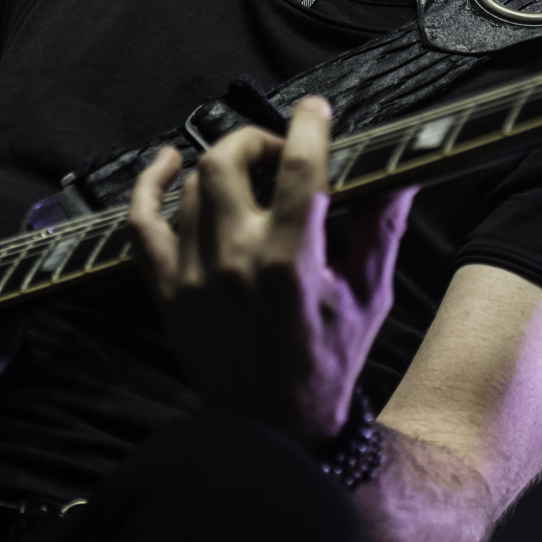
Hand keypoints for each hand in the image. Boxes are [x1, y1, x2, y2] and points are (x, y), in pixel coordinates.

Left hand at [128, 97, 416, 445]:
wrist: (274, 431)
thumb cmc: (327, 363)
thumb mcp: (368, 296)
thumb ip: (380, 229)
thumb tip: (399, 177)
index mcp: (291, 262)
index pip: (297, 167)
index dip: (308, 126)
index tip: (316, 110)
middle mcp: (236, 261)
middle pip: (228, 160)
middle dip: (258, 140)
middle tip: (283, 153)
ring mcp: (194, 276)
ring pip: (192, 185)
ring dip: (221, 163)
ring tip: (248, 170)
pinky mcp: (168, 291)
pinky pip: (142, 223)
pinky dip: (150, 185)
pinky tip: (169, 163)